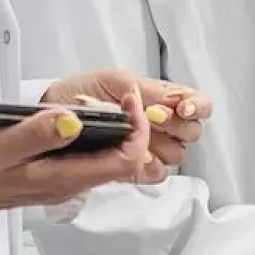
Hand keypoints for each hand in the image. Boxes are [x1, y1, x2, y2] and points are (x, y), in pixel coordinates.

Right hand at [0, 92, 156, 226]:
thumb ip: (36, 134)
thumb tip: (75, 121)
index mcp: (61, 179)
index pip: (124, 160)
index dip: (136, 129)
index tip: (128, 99)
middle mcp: (66, 184)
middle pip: (122, 163)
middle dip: (135, 129)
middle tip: (127, 96)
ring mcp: (57, 181)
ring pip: (106, 162)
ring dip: (118, 133)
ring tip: (115, 103)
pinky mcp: (47, 174)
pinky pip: (86, 159)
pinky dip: (98, 138)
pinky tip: (86, 118)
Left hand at [43, 70, 210, 179]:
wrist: (54, 114)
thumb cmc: (82, 92)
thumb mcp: (112, 80)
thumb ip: (143, 88)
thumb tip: (167, 101)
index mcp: (161, 98)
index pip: (200, 103)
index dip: (198, 107)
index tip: (182, 108)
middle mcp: (162, 124)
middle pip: (193, 132)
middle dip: (175, 125)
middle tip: (151, 117)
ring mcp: (150, 147)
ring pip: (177, 155)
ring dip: (159, 144)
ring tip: (135, 133)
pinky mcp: (135, 168)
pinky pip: (155, 174)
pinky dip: (146, 166)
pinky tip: (131, 155)